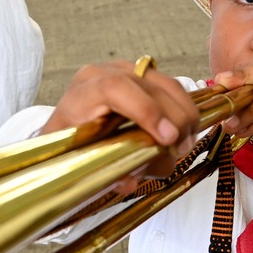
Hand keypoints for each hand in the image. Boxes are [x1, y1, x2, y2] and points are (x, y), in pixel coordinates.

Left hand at [40, 60, 199, 175]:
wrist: (67, 126)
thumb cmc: (68, 145)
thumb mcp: (73, 160)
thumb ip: (98, 172)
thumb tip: (129, 181)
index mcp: (82, 93)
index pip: (116, 88)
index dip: (146, 111)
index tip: (166, 139)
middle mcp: (105, 74)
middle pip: (150, 87)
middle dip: (173, 120)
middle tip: (180, 150)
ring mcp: (128, 72)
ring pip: (168, 86)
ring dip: (184, 116)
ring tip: (184, 146)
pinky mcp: (144, 77)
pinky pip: (173, 90)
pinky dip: (184, 112)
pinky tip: (185, 135)